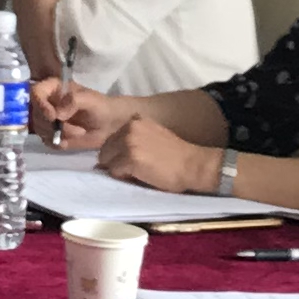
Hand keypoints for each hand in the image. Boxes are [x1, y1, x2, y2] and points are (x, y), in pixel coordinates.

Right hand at [42, 81, 138, 148]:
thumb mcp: (90, 100)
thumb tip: (57, 114)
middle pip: (34, 114)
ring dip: (57, 134)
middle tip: (72, 129)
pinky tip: (70, 142)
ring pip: (39, 129)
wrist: (110, 125)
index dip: (40, 105)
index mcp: (53, 88)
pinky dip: (57, 143)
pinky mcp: (51, 134)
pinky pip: (46, 140)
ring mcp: (47, 120)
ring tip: (79, 133)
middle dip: (51, 125)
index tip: (52, 117)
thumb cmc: (101, 107)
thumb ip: (73, 101)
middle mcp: (47, 103)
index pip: (35, 92)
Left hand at [93, 119, 221, 193]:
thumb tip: (112, 151)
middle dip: (114, 162)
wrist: (193, 165)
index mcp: (134, 121)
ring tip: (138, 172)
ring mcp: (129, 143)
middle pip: (104, 150)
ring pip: (107, 162)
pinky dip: (124, 177)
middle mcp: (129, 128)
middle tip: (134, 169)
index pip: (111, 140)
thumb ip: (133, 138)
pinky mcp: (130, 159)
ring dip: (119, 170)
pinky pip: (114, 172)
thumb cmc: (175, 156)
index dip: (118, 154)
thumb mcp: (152, 136)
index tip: (133, 160)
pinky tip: (141, 175)